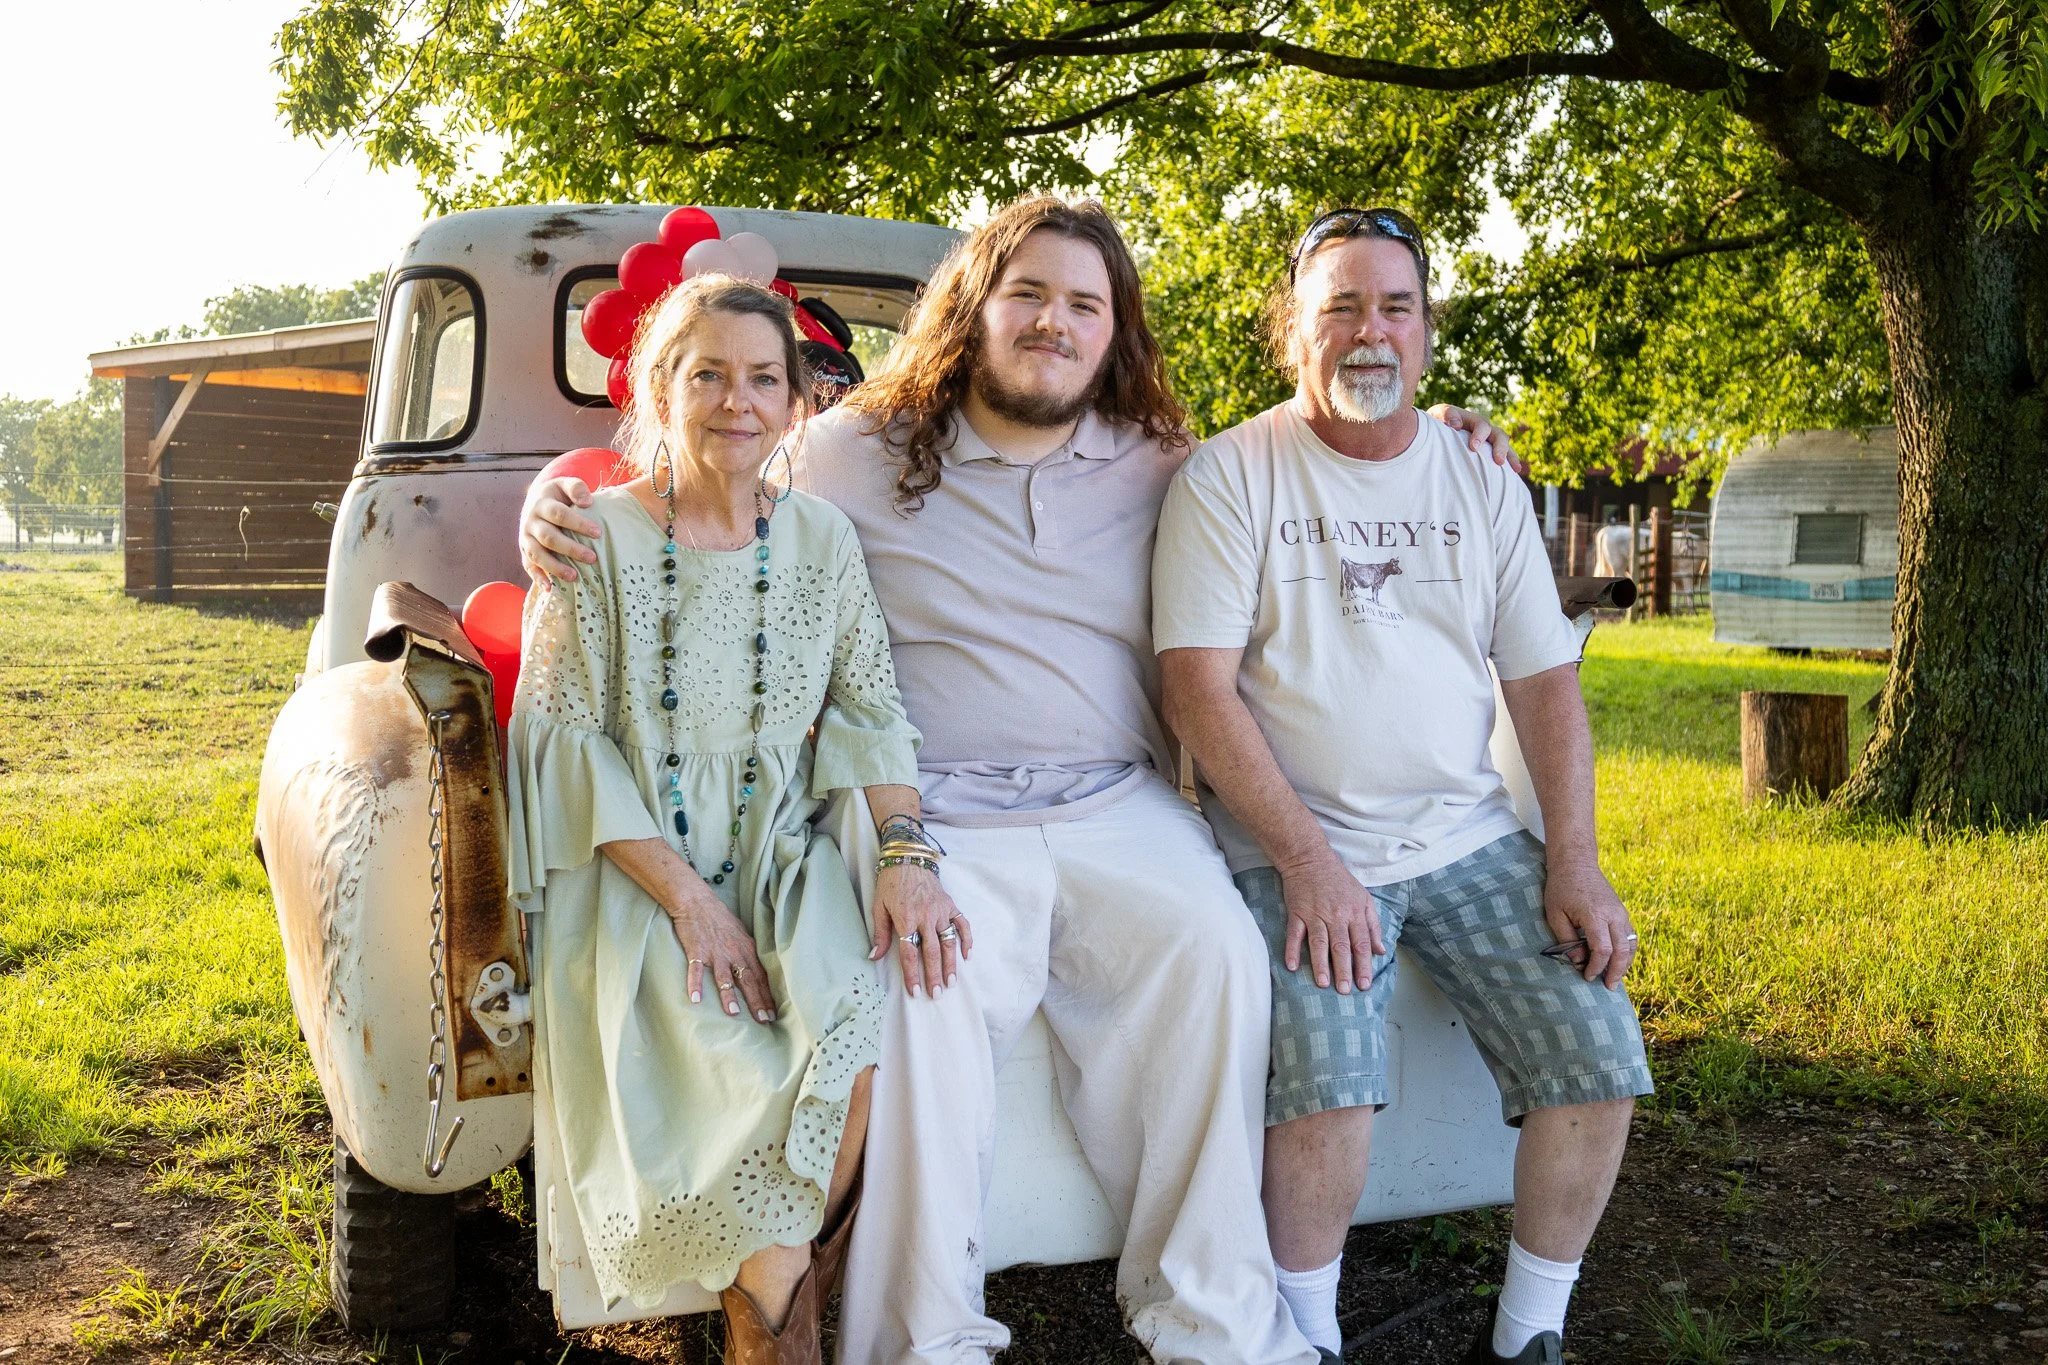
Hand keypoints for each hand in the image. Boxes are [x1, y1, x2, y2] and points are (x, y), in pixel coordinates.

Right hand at [520, 475, 602, 583]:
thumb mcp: (565, 484)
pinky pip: (528, 566)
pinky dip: (538, 578)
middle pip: (548, 537)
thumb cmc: (558, 495)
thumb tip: (587, 502)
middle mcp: (530, 522)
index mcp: (541, 504)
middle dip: (570, 549)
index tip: (598, 533)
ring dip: (555, 567)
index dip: (578, 524)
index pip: (559, 515)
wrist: (536, 500)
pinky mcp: (524, 551)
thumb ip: (576, 488)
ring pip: (537, 554)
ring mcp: (525, 538)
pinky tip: (551, 588)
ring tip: (574, 576)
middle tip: (592, 558)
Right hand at [667, 890, 777, 1022]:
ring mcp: (715, 952)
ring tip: (735, 1013)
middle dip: (756, 1001)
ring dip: (729, 996)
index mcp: (746, 949)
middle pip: (748, 980)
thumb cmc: (719, 919)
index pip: (761, 976)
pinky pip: (695, 970)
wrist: (697, 901)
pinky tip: (695, 999)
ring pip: (724, 977)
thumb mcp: (741, 934)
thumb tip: (758, 973)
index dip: (768, 996)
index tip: (774, 1014)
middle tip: (764, 1020)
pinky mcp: (696, 951)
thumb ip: (748, 954)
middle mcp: (734, 952)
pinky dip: (695, 984)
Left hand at [869, 862, 970, 998]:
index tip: (915, 991)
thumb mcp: (878, 907)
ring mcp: (941, 910)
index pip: (910, 953)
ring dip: (951, 964)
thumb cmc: (890, 884)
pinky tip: (967, 955)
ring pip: (948, 942)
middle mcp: (926, 916)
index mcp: (906, 918)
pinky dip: (966, 940)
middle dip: (934, 975)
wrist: (908, 858)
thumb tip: (874, 957)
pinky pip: (962, 924)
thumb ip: (880, 933)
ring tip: (951, 982)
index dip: (912, 974)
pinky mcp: (950, 904)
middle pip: (932, 952)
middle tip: (937, 994)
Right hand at [1278, 855, 1383, 993]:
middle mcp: (1336, 915)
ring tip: (1324, 984)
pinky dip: (1292, 950)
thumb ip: (1373, 926)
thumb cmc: (1340, 881)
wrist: (1311, 859)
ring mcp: (1315, 914)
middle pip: (1341, 947)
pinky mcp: (1297, 912)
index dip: (1363, 965)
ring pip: (1319, 943)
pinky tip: (1292, 966)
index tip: (1364, 984)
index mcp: (1355, 913)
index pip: (1361, 944)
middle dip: (1344, 971)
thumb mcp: (1364, 899)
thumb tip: (1380, 951)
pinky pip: (1294, 934)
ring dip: (1321, 965)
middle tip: (1345, 991)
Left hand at [1428, 403, 1524, 473]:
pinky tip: (1516, 473)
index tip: (1473, 448)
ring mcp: (1491, 441)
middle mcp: (1486, 430)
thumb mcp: (1439, 414)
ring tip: (1516, 469)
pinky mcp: (1491, 452)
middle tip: (1498, 461)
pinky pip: (1505, 456)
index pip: (1481, 426)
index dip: (1479, 436)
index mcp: (1474, 420)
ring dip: (1511, 456)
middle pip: (1499, 435)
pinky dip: (1511, 463)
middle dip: (1500, 448)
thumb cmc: (1440, 422)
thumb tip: (1456, 425)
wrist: (1441, 428)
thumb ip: (1447, 416)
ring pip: (1505, 446)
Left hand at [1542, 857, 1635, 988]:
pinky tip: (1618, 963)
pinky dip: (1627, 952)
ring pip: (1631, 944)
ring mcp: (1621, 912)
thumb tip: (1579, 962)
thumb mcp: (1555, 914)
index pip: (1602, 949)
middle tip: (1608, 988)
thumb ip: (1567, 940)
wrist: (1576, 863)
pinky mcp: (1622, 912)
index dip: (1596, 967)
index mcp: (1595, 915)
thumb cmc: (1561, 888)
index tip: (1586, 976)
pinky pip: (1630, 936)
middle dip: (1616, 972)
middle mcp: (1613, 914)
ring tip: (1615, 979)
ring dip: (1625, 964)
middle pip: (1622, 950)